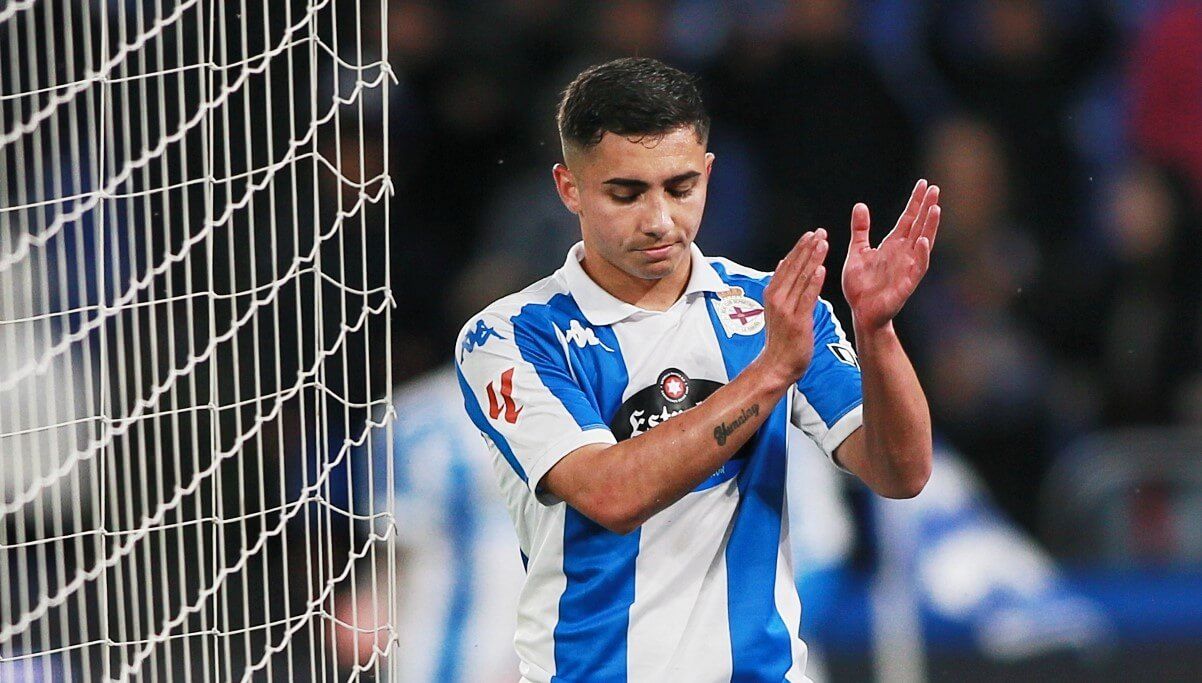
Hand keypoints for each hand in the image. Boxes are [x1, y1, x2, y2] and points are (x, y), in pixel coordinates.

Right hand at [759, 229, 828, 387]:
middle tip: (820, 232)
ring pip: (801, 278)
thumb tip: (783, 263)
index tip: (811, 234)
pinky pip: (807, 298)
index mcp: (772, 293)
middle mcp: (777, 298)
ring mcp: (786, 309)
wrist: (775, 365)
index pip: (787, 265)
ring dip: (812, 259)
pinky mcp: (797, 321)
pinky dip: (814, 282)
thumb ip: (781, 285)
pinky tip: (821, 269)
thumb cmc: (780, 340)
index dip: (800, 248)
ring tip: (823, 242)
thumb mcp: (776, 308)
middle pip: (794, 267)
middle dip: (808, 248)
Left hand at [842, 180, 940, 330]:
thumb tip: (861, 205)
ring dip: (930, 227)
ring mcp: (907, 267)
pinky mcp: (907, 283)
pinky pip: (918, 267)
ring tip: (935, 208)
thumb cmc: (861, 285)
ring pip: (923, 242)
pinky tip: (924, 241)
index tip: (923, 184)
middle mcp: (903, 253)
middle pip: (918, 226)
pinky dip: (922, 255)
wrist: (860, 312)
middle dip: (926, 208)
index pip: (907, 219)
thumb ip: (861, 230)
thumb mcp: (858, 252)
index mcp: (892, 245)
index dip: (915, 202)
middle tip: (935, 188)